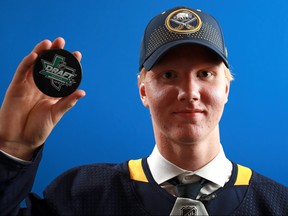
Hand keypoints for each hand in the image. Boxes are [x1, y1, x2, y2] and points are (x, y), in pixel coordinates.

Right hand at [0, 37, 85, 159]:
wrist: (20, 139)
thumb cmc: (39, 128)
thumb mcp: (56, 114)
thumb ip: (67, 102)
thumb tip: (82, 92)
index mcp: (51, 92)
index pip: (61, 74)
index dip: (68, 64)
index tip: (78, 54)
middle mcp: (40, 86)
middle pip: (47, 65)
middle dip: (54, 52)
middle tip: (62, 41)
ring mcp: (28, 85)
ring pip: (34, 65)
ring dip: (41, 52)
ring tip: (49, 42)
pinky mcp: (16, 87)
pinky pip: (22, 72)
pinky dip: (27, 63)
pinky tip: (36, 55)